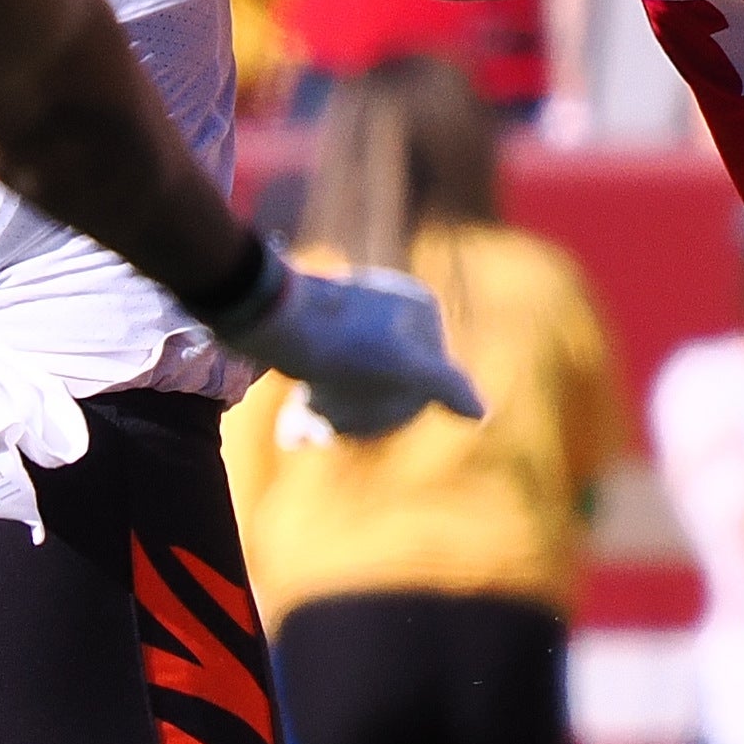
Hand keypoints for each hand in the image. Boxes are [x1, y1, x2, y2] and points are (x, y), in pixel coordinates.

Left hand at [216, 255, 481, 441]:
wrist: (262, 315)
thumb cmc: (338, 342)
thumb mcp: (405, 366)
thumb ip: (447, 386)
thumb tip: (482, 414)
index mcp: (420, 307)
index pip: (429, 373)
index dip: (402, 408)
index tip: (372, 426)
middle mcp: (387, 307)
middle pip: (387, 380)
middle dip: (359, 414)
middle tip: (328, 435)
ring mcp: (349, 317)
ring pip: (354, 381)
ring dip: (332, 414)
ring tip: (301, 435)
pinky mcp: (314, 328)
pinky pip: (326, 371)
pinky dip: (314, 402)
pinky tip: (292, 433)